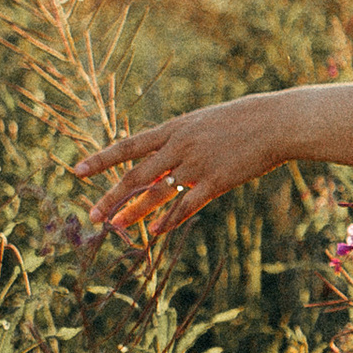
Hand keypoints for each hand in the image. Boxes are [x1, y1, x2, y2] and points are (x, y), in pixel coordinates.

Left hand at [76, 95, 287, 237]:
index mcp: (174, 128)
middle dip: (111, 196)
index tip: (77, 170)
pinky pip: (187, 206)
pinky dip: (170, 220)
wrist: (276, 122)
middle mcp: (179, 146)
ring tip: (115, 227)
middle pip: (136, 175)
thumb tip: (162, 159)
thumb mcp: (203, 122)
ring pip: (156, 193)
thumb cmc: (243, 120)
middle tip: (93, 215)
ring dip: (134, 212)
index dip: (101, 159)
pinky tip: (157, 232)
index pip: (128, 145)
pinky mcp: (216, 181)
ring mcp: (197, 164)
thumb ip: (180, 141)